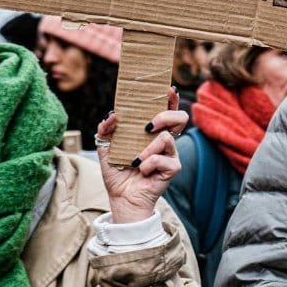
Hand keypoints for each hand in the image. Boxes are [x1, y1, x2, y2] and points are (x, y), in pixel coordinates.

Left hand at [96, 88, 188, 222]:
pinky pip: (163, 158)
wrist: (121, 197)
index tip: (168, 89)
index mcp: (153, 132)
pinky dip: (148, 164)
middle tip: (149, 125)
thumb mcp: (105, 147)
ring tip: (136, 160)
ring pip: (168, 137)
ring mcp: (171, 154)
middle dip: (166, 115)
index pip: (167, 110)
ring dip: (148, 148)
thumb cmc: (118, 172)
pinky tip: (142, 170)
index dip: (171, 98)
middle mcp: (165, 140)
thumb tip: (112, 115)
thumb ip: (106, 129)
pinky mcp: (172, 168)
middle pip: (181, 118)